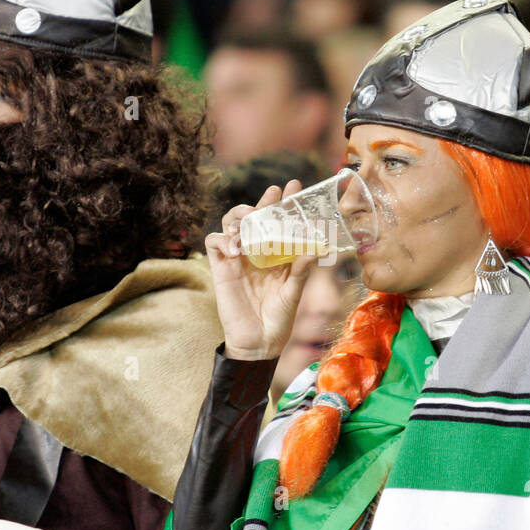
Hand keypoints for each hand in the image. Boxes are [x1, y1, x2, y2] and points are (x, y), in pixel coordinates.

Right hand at [204, 180, 316, 359]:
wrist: (258, 343)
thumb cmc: (279, 319)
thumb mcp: (294, 293)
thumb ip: (301, 271)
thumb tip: (314, 250)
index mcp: (277, 255)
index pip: (279, 222)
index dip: (284, 203)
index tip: (294, 186)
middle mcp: (257, 253)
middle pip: (254, 217)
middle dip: (262, 202)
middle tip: (272, 196)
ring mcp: (237, 259)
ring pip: (231, 224)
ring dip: (239, 216)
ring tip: (250, 219)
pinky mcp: (220, 269)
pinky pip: (214, 243)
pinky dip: (222, 239)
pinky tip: (235, 248)